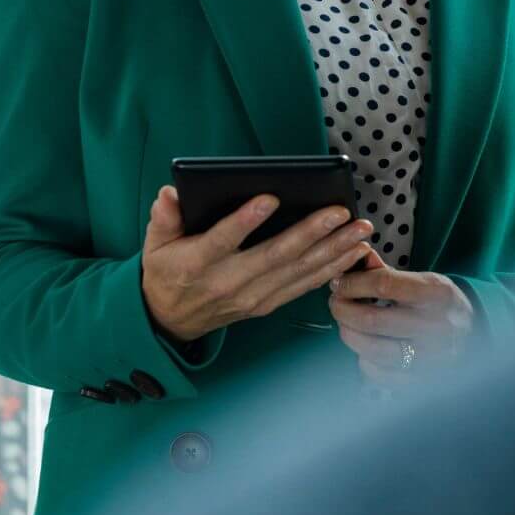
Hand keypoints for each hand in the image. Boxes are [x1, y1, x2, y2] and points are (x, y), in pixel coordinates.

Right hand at [141, 186, 374, 343]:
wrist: (169, 322)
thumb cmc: (166, 273)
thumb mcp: (155, 244)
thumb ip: (163, 217)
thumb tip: (169, 193)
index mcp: (198, 263)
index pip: (223, 240)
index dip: (245, 220)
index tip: (270, 197)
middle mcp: (229, 282)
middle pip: (275, 256)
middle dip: (312, 233)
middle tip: (340, 212)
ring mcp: (252, 297)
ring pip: (298, 271)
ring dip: (333, 250)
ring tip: (360, 230)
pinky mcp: (267, 304)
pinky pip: (304, 286)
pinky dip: (332, 269)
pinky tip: (353, 252)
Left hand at [329, 249, 474, 386]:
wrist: (473, 334)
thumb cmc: (439, 304)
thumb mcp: (423, 280)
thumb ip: (385, 271)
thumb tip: (353, 258)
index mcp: (439, 294)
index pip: (384, 284)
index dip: (353, 283)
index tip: (339, 283)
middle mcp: (439, 328)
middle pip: (374, 320)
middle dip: (343, 309)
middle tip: (336, 302)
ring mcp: (432, 358)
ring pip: (374, 351)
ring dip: (349, 334)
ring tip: (345, 324)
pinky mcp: (423, 381)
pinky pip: (381, 375)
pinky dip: (365, 361)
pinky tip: (365, 349)